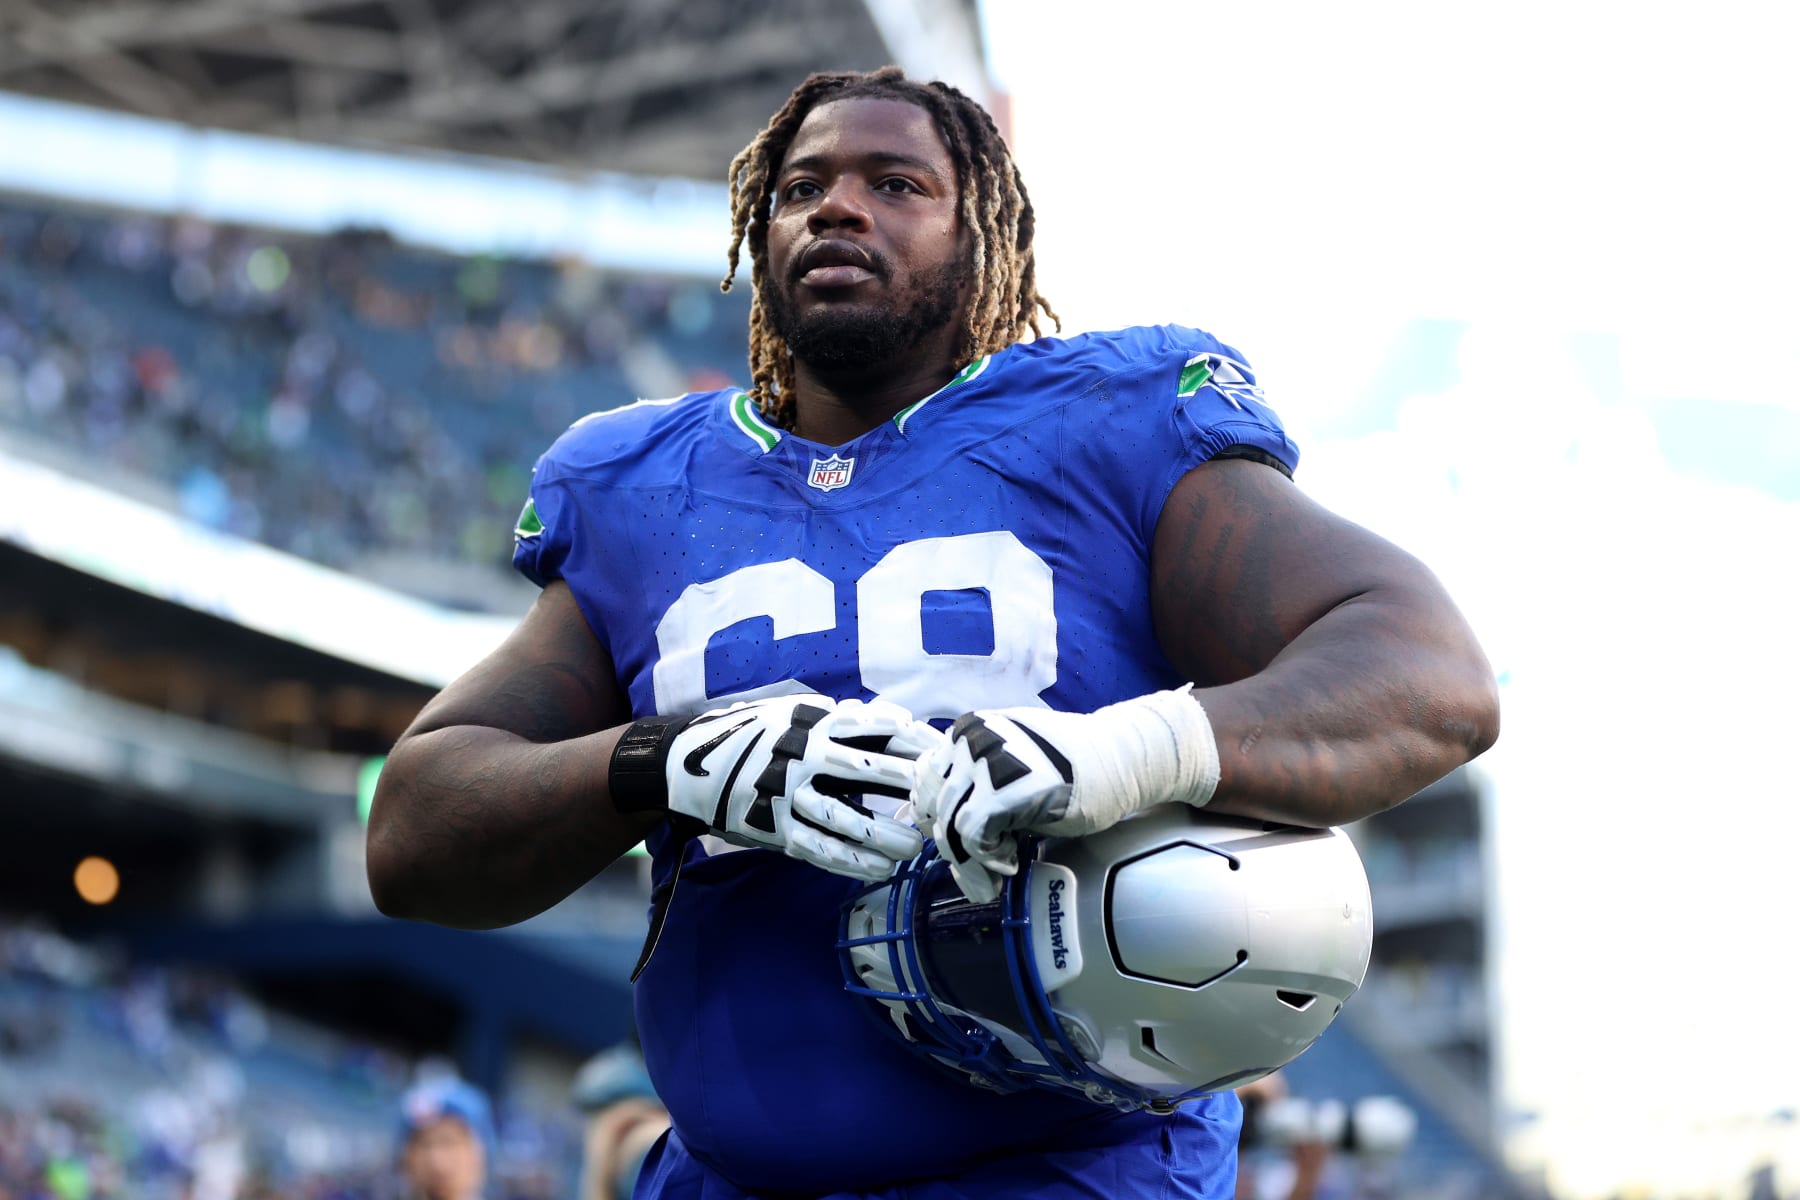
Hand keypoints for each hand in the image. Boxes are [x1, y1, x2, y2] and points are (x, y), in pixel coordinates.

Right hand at [663, 694, 940, 879]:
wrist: (691, 763)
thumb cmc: (758, 736)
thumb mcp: (796, 714)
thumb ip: (842, 719)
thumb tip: (898, 719)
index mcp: (813, 722)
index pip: (873, 727)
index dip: (912, 739)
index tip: (942, 752)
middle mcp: (801, 754)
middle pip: (864, 769)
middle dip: (904, 783)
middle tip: (936, 800)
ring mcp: (787, 794)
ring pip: (843, 818)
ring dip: (882, 835)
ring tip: (913, 847)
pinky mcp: (774, 827)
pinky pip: (819, 849)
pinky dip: (852, 862)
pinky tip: (880, 869)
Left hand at [912, 689, 1218, 900]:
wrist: (1123, 759)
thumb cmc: (1069, 769)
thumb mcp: (1007, 763)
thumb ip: (968, 781)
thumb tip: (921, 819)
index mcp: (967, 730)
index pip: (925, 784)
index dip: (937, 821)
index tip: (963, 844)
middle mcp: (971, 739)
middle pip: (933, 808)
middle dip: (953, 846)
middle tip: (984, 867)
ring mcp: (987, 760)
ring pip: (949, 825)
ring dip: (971, 859)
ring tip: (1000, 867)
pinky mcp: (1007, 788)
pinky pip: (973, 836)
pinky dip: (987, 859)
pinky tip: (1012, 861)